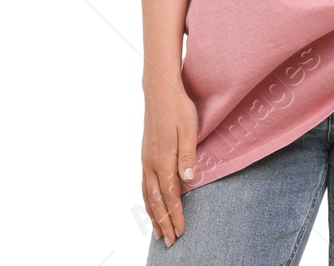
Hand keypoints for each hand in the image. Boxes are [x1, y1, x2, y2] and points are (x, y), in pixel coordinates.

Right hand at [141, 77, 198, 247]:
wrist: (160, 91)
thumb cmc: (178, 108)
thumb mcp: (189, 130)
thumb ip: (188, 156)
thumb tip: (188, 180)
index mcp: (163, 159)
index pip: (170, 195)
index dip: (175, 215)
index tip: (180, 232)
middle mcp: (150, 163)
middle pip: (156, 200)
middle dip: (163, 222)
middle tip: (170, 242)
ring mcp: (146, 160)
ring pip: (147, 195)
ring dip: (153, 215)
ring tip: (159, 232)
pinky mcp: (145, 155)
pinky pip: (144, 184)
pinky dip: (147, 200)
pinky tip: (150, 205)